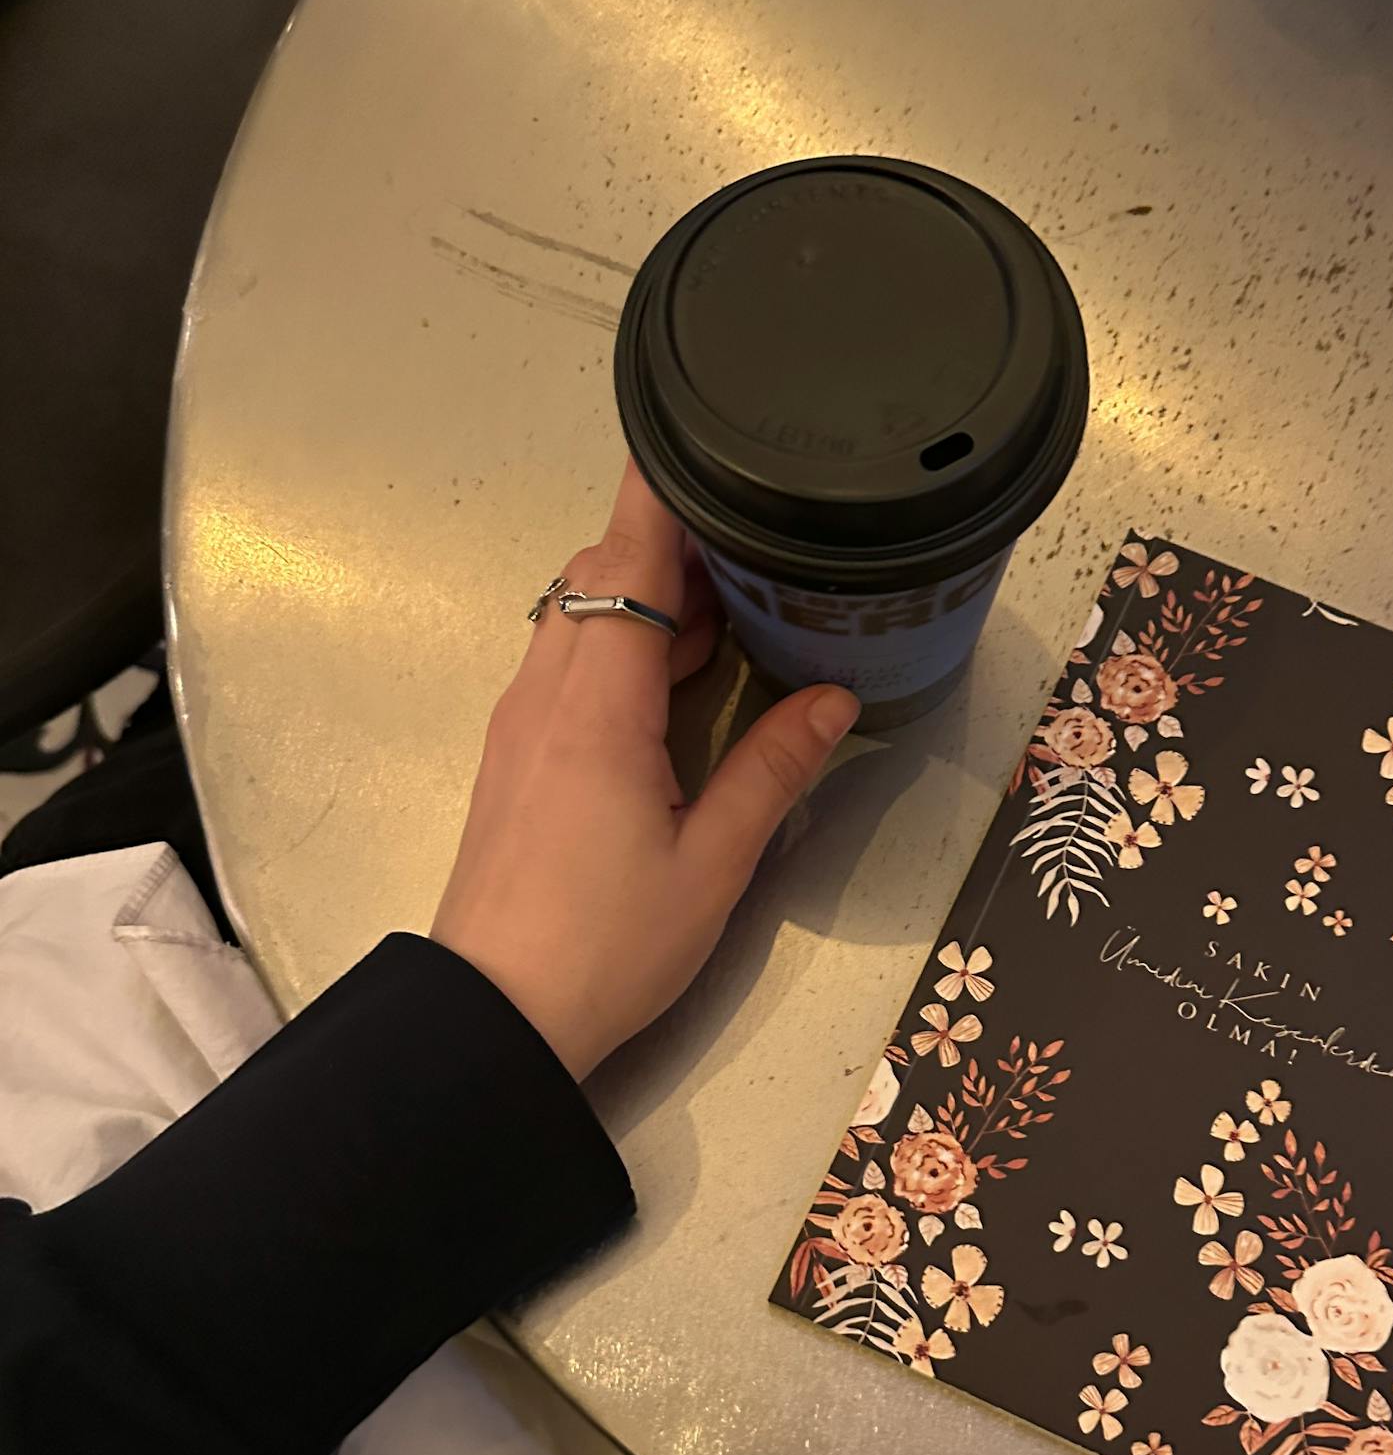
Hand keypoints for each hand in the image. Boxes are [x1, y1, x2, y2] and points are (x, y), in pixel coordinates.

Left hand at [432, 463, 857, 1076]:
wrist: (495, 1017)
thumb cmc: (606, 944)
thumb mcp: (714, 863)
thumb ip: (774, 770)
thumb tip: (835, 700)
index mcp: (597, 699)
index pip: (626, 551)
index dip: (667, 487)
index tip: (714, 438)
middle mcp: (547, 688)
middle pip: (599, 568)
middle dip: (673, 541)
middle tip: (759, 536)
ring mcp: (523, 720)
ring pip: (580, 612)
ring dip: (648, 594)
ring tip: (735, 603)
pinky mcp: (519, 754)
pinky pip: (570, 659)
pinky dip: (623, 642)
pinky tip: (681, 678)